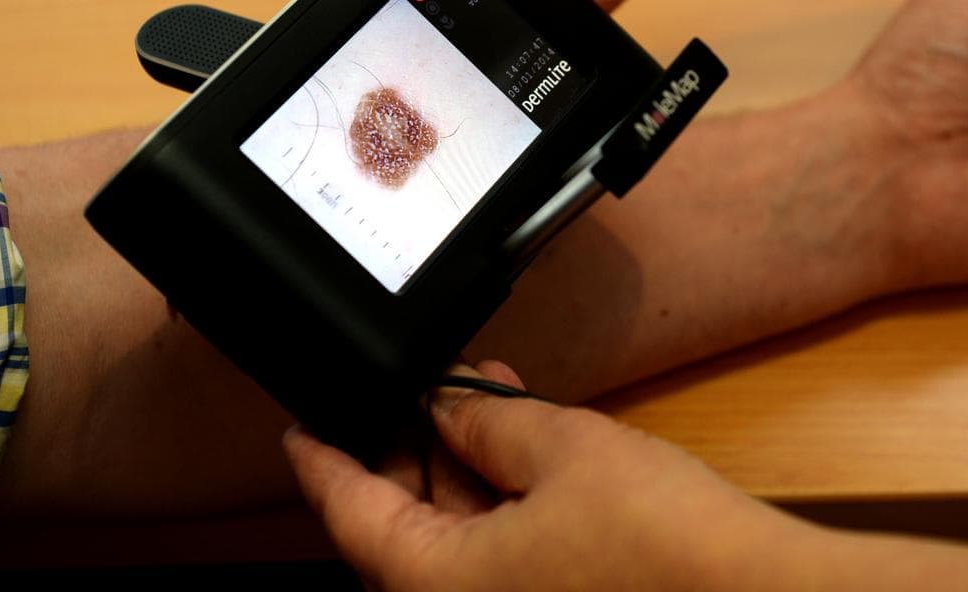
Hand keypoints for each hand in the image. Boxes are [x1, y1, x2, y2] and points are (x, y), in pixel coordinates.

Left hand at [284, 363, 813, 590]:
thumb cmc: (667, 549)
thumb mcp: (563, 450)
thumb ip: (487, 421)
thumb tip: (448, 402)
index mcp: (437, 584)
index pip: (346, 512)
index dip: (321, 458)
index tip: (300, 429)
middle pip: (398, 525)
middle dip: (407, 449)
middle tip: (417, 394)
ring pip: (450, 539)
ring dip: (457, 468)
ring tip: (476, 402)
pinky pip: (495, 554)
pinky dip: (496, 499)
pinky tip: (518, 446)